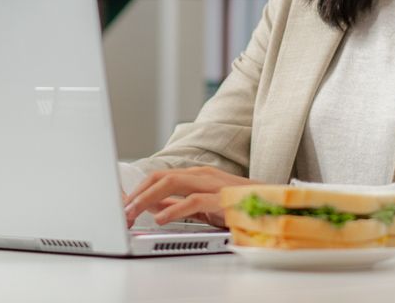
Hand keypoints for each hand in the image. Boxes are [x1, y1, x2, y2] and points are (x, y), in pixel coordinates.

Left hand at [122, 166, 256, 227]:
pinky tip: (160, 219)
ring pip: (172, 182)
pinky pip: (193, 201)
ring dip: (147, 198)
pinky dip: (174, 209)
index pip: (160, 175)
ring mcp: (212, 184)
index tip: (121, 202)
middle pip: (161, 176)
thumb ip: (180, 205)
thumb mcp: (203, 206)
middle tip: (121, 210)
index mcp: (197, 175)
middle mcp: (202, 175)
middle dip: (137, 192)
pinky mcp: (222, 199)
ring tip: (133, 212)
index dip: (138, 188)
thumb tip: (154, 209)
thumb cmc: (240, 206)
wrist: (274, 206)